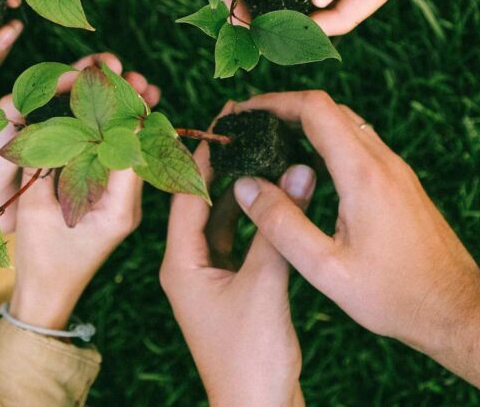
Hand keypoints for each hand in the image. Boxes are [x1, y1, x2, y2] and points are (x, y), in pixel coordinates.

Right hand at [8, 53, 160, 328]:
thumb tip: (52, 122)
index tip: (130, 83)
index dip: (129, 114)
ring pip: (131, 150)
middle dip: (136, 108)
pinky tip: (109, 107)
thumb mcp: (39, 210)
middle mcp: (126, 201)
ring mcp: (121, 201)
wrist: (46, 294)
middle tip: (137, 76)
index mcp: (119, 206)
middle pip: (137, 144)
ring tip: (131, 80)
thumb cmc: (41, 258)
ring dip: (129, 116)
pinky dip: (115, 134)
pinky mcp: (112, 200)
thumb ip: (46, 167)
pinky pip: (120, 161)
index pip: (132, 150)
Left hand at [160, 103, 313, 406]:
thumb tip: (299, 171)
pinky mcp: (228, 291)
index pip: (185, 196)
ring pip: (220, 222)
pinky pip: (235, 242)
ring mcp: (206, 280)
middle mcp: (186, 268)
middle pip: (199, 205)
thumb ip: (280, 227)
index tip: (222, 122)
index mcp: (181, 264)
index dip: (202, 157)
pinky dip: (253, 220)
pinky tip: (273, 198)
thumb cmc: (252, 357)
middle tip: (244, 131)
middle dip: (221, 169)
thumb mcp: (266, 284)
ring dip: (240, 193)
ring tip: (261, 154)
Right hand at [229, 91, 479, 402]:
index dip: (275, 101)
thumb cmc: (394, 296)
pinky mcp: (403, 184)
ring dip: (309, 123)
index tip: (244, 112)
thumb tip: (245, 186)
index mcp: (363, 174)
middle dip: (286, 108)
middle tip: (250, 126)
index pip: (315, 109)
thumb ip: (282, 225)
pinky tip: (309, 168)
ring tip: (271, 142)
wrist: (457, 308)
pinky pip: (361, 145)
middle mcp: (384, 162)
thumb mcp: (326, 269)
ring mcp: (397, 171)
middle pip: (331, 109)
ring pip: (348, 125)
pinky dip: (329, 142)